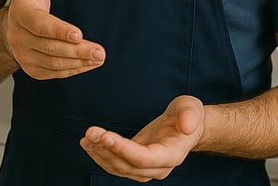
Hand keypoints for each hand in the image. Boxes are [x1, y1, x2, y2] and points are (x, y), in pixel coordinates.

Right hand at [6, 0, 104, 78]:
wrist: (9, 29)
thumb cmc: (27, 1)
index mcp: (21, 16)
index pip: (41, 25)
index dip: (59, 30)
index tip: (78, 34)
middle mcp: (21, 39)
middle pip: (51, 48)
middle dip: (76, 50)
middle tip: (100, 51)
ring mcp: (26, 57)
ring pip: (54, 63)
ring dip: (78, 62)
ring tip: (99, 57)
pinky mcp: (34, 70)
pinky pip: (55, 73)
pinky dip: (74, 70)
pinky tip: (90, 64)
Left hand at [80, 95, 204, 181]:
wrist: (186, 126)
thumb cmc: (188, 115)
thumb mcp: (191, 108)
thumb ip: (189, 115)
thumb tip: (187, 125)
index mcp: (172, 155)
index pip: (144, 158)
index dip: (124, 149)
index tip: (106, 136)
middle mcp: (158, 168)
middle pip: (127, 166)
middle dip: (106, 149)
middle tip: (90, 132)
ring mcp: (146, 169)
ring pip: (118, 168)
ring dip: (100, 153)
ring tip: (87, 137)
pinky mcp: (135, 164)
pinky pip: (115, 164)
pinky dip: (100, 154)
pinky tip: (89, 143)